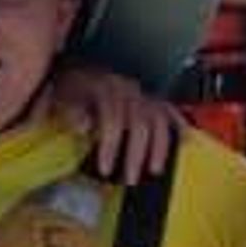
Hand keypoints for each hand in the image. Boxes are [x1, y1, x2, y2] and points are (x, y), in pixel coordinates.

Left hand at [49, 63, 178, 182]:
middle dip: (136, 155)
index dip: (110, 147)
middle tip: (130, 179)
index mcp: (105, 88)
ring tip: (154, 169)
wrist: (80, 67)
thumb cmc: (70, 85)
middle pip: (139, 124)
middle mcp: (127, 89)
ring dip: (159, 147)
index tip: (105, 170)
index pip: (113, 120)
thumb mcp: (61, 95)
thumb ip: (71, 111)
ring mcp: (142, 92)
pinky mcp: (150, 96)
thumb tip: (83, 126)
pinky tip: (185, 139)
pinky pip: (170, 109)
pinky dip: (179, 124)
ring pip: (158, 119)